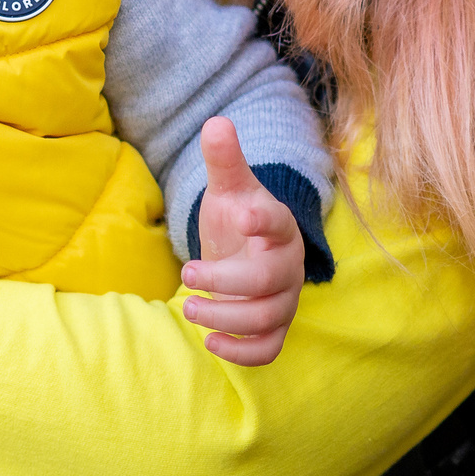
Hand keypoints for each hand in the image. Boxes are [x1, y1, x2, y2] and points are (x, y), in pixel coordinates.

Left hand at [181, 116, 304, 366]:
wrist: (250, 250)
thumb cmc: (239, 216)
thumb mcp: (230, 187)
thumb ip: (223, 159)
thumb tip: (216, 121)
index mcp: (276, 226)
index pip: (276, 222)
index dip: (261, 219)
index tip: (240, 213)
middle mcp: (286, 265)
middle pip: (268, 280)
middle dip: (227, 283)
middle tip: (188, 274)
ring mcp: (283, 298)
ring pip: (267, 318)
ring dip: (227, 318)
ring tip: (189, 307)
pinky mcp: (273, 326)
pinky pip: (269, 349)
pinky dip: (243, 353)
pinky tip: (210, 342)